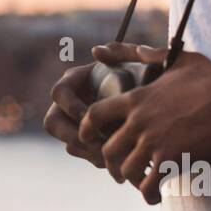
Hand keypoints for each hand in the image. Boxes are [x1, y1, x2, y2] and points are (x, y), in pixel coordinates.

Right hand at [43, 40, 157, 166]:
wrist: (157, 101)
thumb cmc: (144, 74)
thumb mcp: (136, 61)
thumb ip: (120, 52)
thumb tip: (96, 51)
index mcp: (75, 80)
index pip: (59, 93)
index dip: (69, 106)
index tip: (89, 115)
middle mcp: (70, 103)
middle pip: (53, 123)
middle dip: (72, 135)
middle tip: (97, 142)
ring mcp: (77, 124)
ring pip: (69, 144)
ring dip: (88, 151)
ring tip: (113, 153)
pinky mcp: (88, 142)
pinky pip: (85, 155)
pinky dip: (100, 159)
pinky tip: (121, 158)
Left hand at [78, 46, 210, 202]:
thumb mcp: (179, 59)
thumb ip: (144, 53)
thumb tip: (106, 47)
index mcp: (138, 98)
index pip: (95, 115)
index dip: (87, 129)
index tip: (88, 138)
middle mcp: (140, 121)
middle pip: (108, 150)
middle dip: (110, 163)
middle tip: (117, 171)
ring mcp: (155, 143)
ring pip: (126, 171)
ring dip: (130, 180)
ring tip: (138, 184)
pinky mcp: (172, 161)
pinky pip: (149, 186)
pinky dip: (148, 194)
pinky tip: (154, 197)